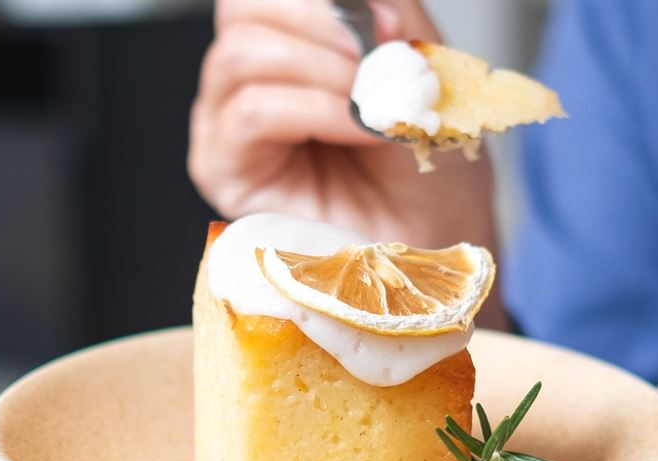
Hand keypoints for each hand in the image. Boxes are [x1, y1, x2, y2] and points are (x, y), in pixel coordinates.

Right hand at [189, 0, 495, 249]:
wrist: (434, 239)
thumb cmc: (424, 165)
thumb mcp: (418, 67)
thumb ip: (389, 15)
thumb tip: (365, 4)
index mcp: (289, 42)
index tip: (387, 23)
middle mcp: (249, 76)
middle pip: (241, 8)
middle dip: (320, 21)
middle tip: (376, 60)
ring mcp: (227, 121)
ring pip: (241, 56)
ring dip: (323, 71)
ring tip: (372, 105)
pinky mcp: (223, 169)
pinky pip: (250, 114)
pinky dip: (315, 111)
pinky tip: (358, 129)